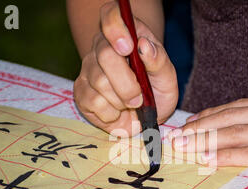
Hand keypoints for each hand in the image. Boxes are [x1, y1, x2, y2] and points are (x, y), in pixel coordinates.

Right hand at [74, 1, 177, 136]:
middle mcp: (101, 48)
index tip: (128, 47)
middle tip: (139, 98)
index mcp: (125, 34)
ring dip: (121, 101)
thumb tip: (144, 45)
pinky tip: (117, 112)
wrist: (146, 115)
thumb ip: (159, 60)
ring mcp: (88, 70)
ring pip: (100, 83)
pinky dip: (111, 114)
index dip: (116, 28)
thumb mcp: (167, 76)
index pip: (111, 14)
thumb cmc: (156, 90)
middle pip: (105, 55)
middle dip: (127, 83)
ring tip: (130, 104)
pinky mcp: (81, 92)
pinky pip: (93, 102)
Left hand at [170, 94, 247, 173]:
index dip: (212, 115)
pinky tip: (209, 160)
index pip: (238, 107)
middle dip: (200, 126)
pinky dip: (227, 156)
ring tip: (184, 147)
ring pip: (236, 133)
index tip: (194, 122)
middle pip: (230, 117)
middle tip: (179, 136)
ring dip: (205, 141)